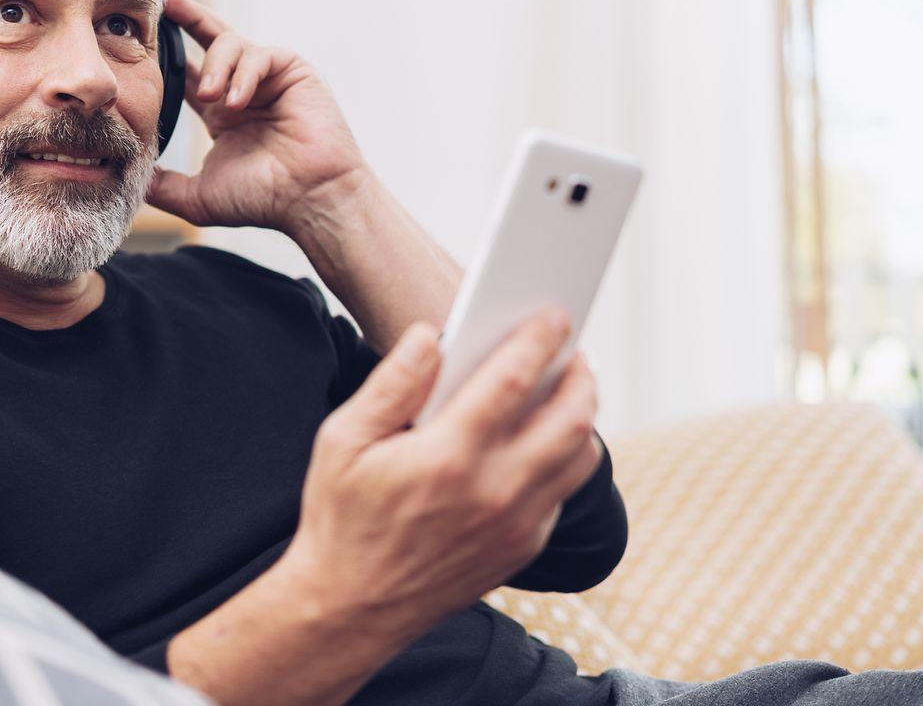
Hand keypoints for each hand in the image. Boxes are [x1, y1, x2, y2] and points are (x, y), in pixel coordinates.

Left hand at [146, 0, 368, 232]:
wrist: (309, 198)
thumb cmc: (263, 198)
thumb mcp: (198, 196)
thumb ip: (163, 187)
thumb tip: (129, 181)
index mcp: (220, 112)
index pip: (188, 71)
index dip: (168, 51)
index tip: (141, 36)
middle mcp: (243, 89)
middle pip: (211, 39)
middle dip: (187, 18)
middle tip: (163, 3)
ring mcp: (269, 78)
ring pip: (231, 44)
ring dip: (216, 67)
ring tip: (209, 97)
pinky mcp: (293, 71)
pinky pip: (260, 55)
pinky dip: (244, 74)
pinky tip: (236, 102)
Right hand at [278, 312, 601, 641]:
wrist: (350, 607)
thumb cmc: (341, 518)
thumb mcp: (343, 440)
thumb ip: (391, 383)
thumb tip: (431, 336)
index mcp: (447, 457)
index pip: (513, 380)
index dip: (538, 339)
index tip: (551, 315)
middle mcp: (494, 492)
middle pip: (570, 417)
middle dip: (579, 373)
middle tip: (571, 349)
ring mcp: (515, 525)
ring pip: (579, 457)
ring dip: (581, 414)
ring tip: (565, 388)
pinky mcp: (521, 548)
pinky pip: (562, 492)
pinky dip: (564, 457)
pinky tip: (541, 438)